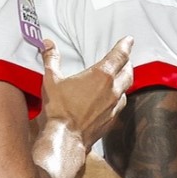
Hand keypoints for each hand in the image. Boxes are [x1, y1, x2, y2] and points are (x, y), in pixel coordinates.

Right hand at [34, 38, 133, 177]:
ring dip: (124, 80)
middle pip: (128, 71)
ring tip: (119, 77)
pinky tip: (111, 98)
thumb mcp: (51, 79)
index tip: (128, 40)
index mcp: (101, 75)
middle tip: (125, 58)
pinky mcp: (112, 119)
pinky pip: (120, 104)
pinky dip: (118, 97)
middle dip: (127, 62)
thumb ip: (51, 59)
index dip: (125, 46)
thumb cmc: (59, 109)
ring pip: (126, 89)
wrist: (66, 137)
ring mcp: (114, 106)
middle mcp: (112, 89)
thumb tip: (48, 44)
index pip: (120, 55)